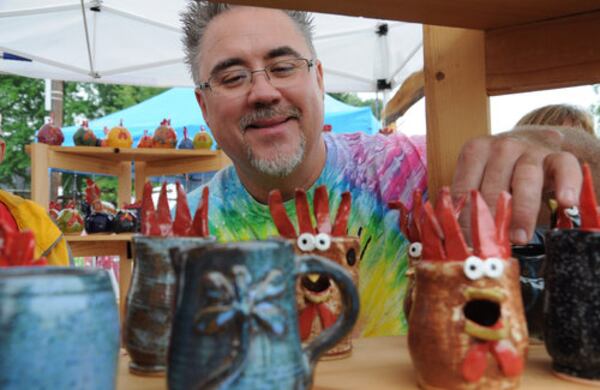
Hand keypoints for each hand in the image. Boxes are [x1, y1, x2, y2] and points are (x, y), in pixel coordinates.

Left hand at [451, 128, 581, 244]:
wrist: (531, 141)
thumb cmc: (498, 170)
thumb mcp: (478, 177)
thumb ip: (467, 201)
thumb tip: (457, 236)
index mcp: (475, 151)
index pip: (466, 188)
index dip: (466, 218)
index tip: (467, 243)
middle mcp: (502, 147)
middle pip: (494, 186)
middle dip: (492, 219)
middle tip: (492, 246)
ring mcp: (531, 150)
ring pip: (526, 179)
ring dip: (522, 211)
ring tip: (519, 238)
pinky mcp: (557, 156)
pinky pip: (564, 168)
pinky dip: (567, 184)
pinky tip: (565, 202)